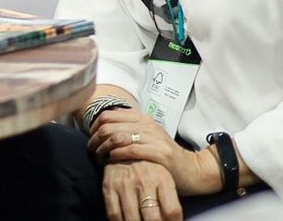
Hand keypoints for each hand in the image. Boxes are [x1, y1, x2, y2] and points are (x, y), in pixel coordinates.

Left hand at [89, 108, 219, 194]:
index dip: (94, 127)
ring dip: (103, 148)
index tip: (91, 138)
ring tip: (99, 157)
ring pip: (118, 137)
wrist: (191, 169)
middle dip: (95, 139)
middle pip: (109, 126)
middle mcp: (147, 125)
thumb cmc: (163, 154)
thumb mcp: (146, 135)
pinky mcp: (160, 154)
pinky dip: (117, 155)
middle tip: (91, 150)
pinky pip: (132, 150)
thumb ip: (127, 128)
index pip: (108, 115)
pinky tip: (111, 160)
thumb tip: (101, 126)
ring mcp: (154, 138)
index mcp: (141, 118)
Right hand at [102, 161, 181, 220]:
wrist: (124, 144)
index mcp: (163, 178)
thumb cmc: (149, 167)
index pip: (172, 211)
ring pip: (133, 219)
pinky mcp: (109, 186)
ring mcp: (125, 184)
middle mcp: (144, 181)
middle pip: (153, 218)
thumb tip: (173, 220)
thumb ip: (170, 199)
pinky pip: (114, 213)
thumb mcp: (165, 177)